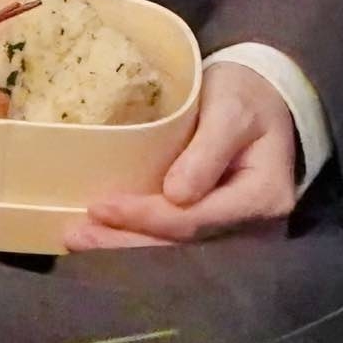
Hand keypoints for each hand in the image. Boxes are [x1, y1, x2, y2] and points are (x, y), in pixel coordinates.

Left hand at [71, 63, 300, 247]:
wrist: (266, 94)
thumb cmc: (247, 93)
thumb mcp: (231, 107)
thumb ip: (208, 150)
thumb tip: (175, 195)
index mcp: (263, 198)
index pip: (195, 220)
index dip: (147, 217)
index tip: (102, 207)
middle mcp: (252, 226)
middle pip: (181, 244)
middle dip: (126, 243)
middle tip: (75, 237)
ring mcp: (235, 230)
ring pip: (174, 248)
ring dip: (125, 245)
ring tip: (77, 239)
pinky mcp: (216, 224)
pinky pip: (174, 236)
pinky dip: (138, 235)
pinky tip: (102, 234)